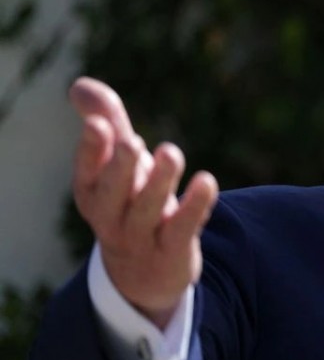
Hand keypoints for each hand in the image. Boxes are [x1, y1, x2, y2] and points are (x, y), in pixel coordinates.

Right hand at [69, 77, 217, 328]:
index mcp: (92, 193)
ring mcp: (141, 238)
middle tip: (132, 142)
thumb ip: (107, 124)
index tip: (100, 125)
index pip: (86, 172)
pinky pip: (182, 229)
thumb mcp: (117, 166)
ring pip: (147, 211)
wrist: (145, 274)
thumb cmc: (130, 202)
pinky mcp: (172, 252)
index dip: (92, 150)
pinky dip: (195, 206)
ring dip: (160, 183)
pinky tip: (207, 181)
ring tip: (172, 153)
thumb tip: (80, 84)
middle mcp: (111, 217)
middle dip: (121, 168)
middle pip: (112, 194)